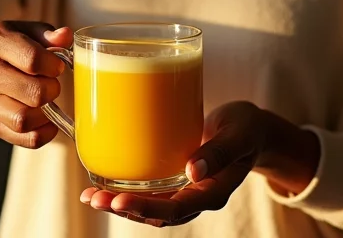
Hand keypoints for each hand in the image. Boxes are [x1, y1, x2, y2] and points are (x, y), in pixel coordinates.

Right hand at [0, 21, 72, 147]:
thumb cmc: (15, 44)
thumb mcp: (29, 31)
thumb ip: (49, 34)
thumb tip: (65, 36)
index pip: (32, 59)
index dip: (54, 65)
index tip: (58, 66)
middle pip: (33, 92)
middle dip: (53, 90)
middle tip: (53, 84)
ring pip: (23, 119)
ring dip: (46, 113)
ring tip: (48, 100)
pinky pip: (21, 138)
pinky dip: (42, 134)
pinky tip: (48, 121)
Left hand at [81, 101, 266, 227]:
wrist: (251, 130)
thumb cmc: (247, 128)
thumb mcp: (240, 134)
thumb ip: (221, 151)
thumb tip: (193, 171)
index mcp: (214, 191)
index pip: (177, 209)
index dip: (147, 208)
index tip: (118, 200)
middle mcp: (197, 196)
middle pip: (158, 214)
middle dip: (124, 208)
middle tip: (93, 198)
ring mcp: (186, 190)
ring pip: (151, 206)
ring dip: (120, 203)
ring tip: (90, 196)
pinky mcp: (176, 178)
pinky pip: (151, 191)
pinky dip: (129, 188)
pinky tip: (106, 181)